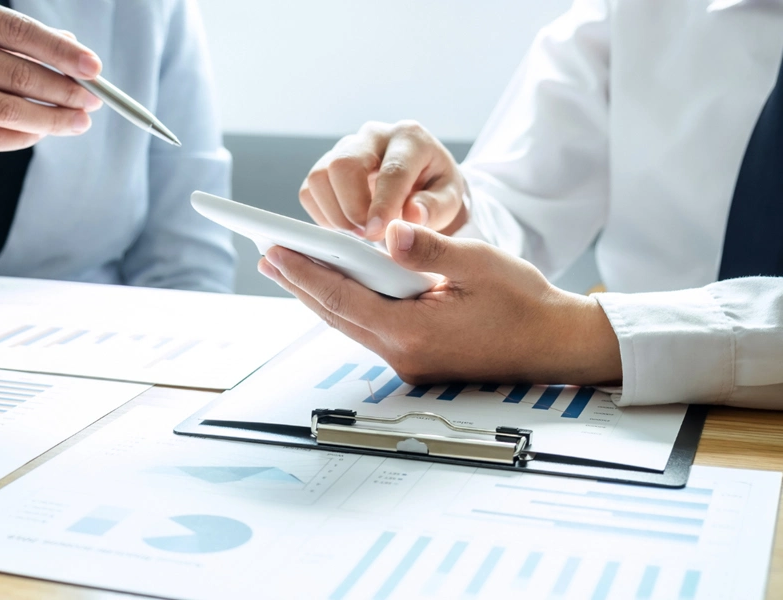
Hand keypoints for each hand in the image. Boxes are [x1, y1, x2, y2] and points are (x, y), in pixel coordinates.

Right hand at [0, 0, 103, 151]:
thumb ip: (16, 35)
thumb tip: (75, 49)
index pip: (17, 31)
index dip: (60, 52)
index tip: (95, 68)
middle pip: (15, 75)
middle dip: (64, 91)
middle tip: (95, 100)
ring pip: (4, 111)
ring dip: (51, 120)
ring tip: (79, 121)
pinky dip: (23, 136)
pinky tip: (44, 132)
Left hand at [258, 221, 622, 385]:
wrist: (555, 344)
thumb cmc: (524, 301)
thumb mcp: (480, 262)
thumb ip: (430, 247)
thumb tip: (389, 230)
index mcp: (414, 332)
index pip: (343, 299)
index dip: (305, 273)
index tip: (274, 251)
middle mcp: (403, 354)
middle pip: (337, 315)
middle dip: (300, 283)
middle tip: (267, 256)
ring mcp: (409, 362)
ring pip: (350, 324)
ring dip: (319, 295)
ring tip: (290, 268)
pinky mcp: (417, 360)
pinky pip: (369, 330)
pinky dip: (347, 306)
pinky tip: (337, 288)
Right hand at [299, 121, 469, 241]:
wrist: (421, 183)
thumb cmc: (435, 190)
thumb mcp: (449, 200)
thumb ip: (435, 207)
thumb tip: (413, 214)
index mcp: (411, 138)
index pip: (391, 170)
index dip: (382, 204)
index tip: (376, 232)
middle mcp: (374, 136)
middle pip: (344, 164)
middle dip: (352, 207)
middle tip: (368, 235)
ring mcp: (346, 148)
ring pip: (320, 176)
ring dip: (335, 213)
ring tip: (359, 231)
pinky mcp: (327, 165)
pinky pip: (309, 190)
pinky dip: (322, 215)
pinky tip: (346, 225)